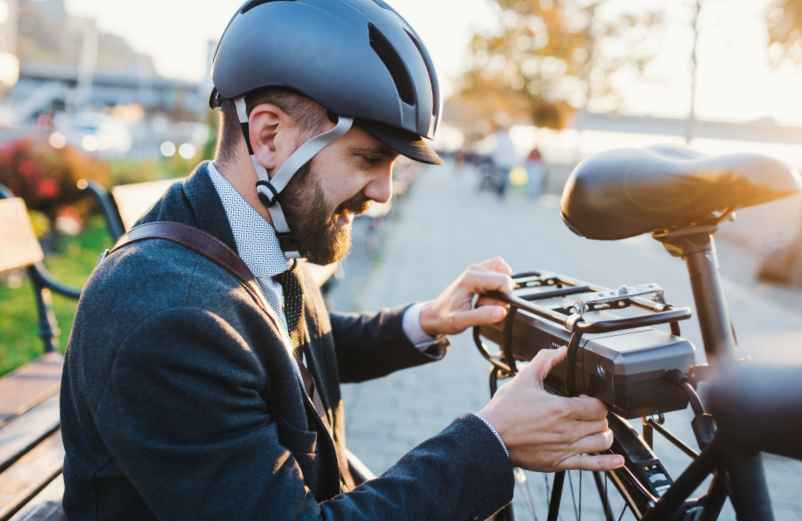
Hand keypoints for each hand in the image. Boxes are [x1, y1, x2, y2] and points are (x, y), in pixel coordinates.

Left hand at [419, 257, 513, 336]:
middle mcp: (474, 269)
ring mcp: (477, 269)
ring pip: (504, 271)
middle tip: (483, 305)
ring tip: (484, 300)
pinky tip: (487, 296)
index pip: (503, 280)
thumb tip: (502, 311)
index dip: (504, 298)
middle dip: (501, 294)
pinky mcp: (479, 272)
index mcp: (470, 278)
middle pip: (505, 277)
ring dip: (500, 288)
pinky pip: (499, 272)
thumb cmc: (445, 318)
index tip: (490, 307)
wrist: (434, 315)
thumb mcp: (460, 321)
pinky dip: (498, 284)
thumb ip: (482, 316)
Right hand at [478, 347, 624, 471]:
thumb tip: (560, 350)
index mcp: (562, 408)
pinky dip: (608, 463)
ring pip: (601, 442)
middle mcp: (568, 430)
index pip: (598, 406)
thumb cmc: (505, 411)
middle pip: (602, 423)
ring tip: (597, 429)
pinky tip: (617, 461)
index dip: (597, 400)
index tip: (588, 398)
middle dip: (599, 416)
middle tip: (591, 412)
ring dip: (603, 434)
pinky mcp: (560, 463)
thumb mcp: (524, 379)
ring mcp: (566, 448)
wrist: (491, 437)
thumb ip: (545, 361)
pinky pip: (592, 465)